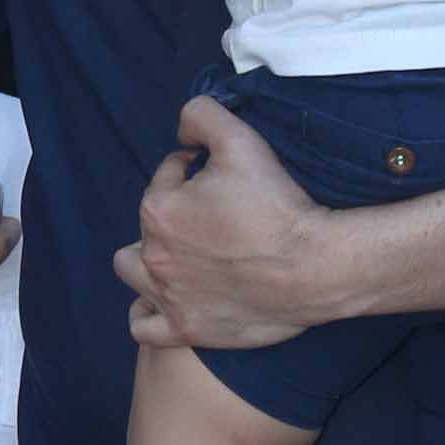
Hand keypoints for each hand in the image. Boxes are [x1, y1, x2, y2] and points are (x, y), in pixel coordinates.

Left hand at [114, 96, 327, 348]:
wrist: (313, 267)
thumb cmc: (277, 205)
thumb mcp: (240, 139)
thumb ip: (201, 115)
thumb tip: (183, 127)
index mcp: (159, 209)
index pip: (165, 176)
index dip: (190, 168)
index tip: (220, 176)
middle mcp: (153, 255)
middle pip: (148, 223)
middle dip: (171, 213)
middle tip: (210, 215)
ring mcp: (168, 296)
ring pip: (131, 273)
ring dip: (147, 259)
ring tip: (178, 254)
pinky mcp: (186, 329)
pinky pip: (143, 326)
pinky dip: (147, 312)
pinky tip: (166, 299)